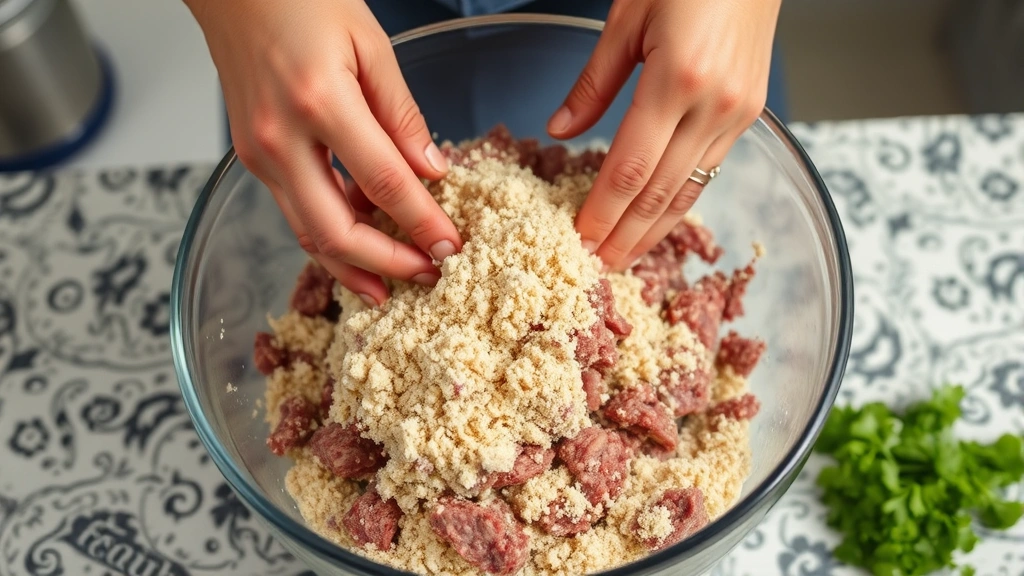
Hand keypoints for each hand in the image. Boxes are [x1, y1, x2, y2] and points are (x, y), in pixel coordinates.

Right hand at [184, 0, 461, 305]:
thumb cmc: (300, 0)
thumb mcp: (370, 44)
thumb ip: (403, 114)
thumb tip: (432, 172)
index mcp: (319, 102)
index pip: (383, 183)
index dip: (422, 223)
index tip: (451, 247)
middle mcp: (280, 138)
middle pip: (335, 230)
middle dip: (386, 263)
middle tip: (426, 276)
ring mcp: (259, 154)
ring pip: (307, 233)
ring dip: (352, 266)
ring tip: (390, 286)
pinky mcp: (252, 159)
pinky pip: (294, 212)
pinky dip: (328, 237)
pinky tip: (359, 248)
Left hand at [548, 0, 780, 270]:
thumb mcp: (626, 17)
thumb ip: (594, 82)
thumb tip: (560, 130)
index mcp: (678, 79)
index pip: (629, 168)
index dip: (602, 212)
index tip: (579, 238)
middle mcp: (714, 105)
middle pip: (659, 191)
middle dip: (625, 235)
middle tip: (597, 266)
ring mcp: (738, 113)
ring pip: (690, 189)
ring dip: (654, 228)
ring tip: (626, 255)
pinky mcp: (750, 112)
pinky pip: (710, 169)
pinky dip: (681, 199)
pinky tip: (659, 215)